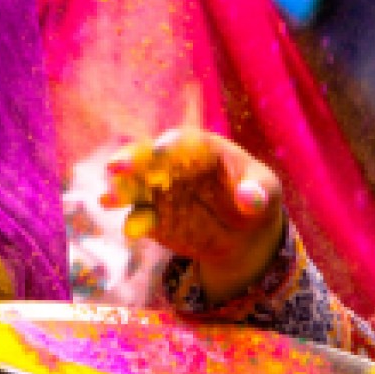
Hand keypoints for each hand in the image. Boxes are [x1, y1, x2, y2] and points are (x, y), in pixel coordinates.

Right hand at [101, 128, 284, 303]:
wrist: (244, 232)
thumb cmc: (256, 195)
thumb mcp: (267, 190)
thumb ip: (259, 190)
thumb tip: (248, 198)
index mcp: (198, 147)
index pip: (180, 141)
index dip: (169, 145)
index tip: (161, 152)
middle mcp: (172, 164)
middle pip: (147, 158)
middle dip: (131, 162)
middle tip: (117, 168)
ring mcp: (161, 190)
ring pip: (136, 186)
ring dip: (121, 192)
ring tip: (108, 201)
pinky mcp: (156, 216)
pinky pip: (143, 217)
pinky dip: (135, 222)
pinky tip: (131, 230)